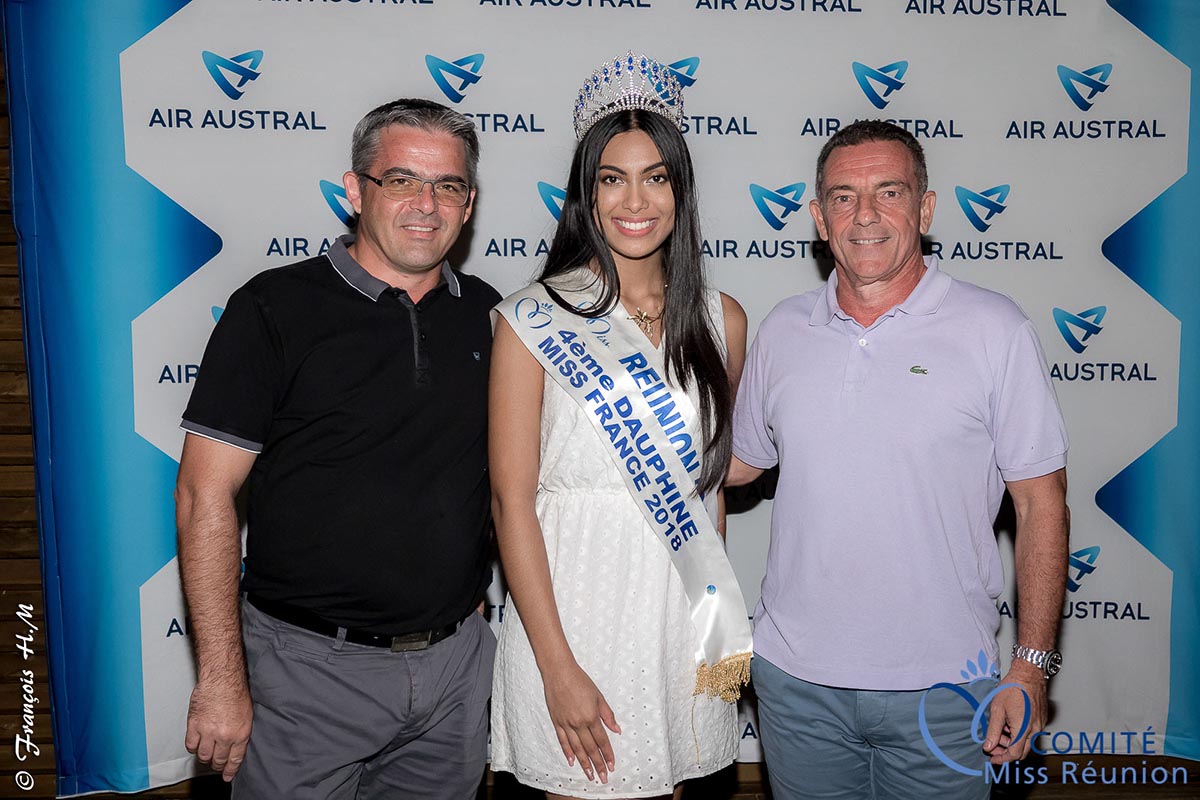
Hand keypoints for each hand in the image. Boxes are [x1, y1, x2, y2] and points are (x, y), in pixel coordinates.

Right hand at [185, 678, 252, 780]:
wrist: (222, 679)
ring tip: (206, 753)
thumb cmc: (236, 692)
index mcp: (240, 733)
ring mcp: (208, 731)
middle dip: (217, 764)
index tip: (227, 776)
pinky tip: (197, 742)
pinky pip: (191, 745)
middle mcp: (225, 735)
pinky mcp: (194, 725)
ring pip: (203, 755)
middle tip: (216, 763)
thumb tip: (235, 746)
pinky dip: (193, 746)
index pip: (234, 759)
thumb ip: (240, 732)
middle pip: (218, 759)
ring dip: (205, 756)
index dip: (230, 770)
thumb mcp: (247, 715)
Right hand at [542, 661, 621, 783]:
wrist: (559, 672)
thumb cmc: (580, 681)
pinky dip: (567, 752)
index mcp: (591, 716)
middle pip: (590, 748)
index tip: (612, 765)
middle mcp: (579, 723)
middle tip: (603, 777)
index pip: (602, 740)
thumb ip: (608, 715)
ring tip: (590, 775)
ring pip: (577, 748)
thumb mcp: (598, 696)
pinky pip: (563, 741)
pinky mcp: (557, 722)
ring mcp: (566, 724)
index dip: (608, 754)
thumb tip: (617, 730)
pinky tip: (572, 762)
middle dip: (598, 764)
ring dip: (584, 763)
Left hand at [984, 661, 1046, 763]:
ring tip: (998, 730)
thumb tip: (988, 746)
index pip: (1014, 754)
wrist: (1029, 674)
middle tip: (993, 747)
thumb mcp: (997, 709)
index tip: (992, 759)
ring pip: (1026, 742)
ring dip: (1011, 741)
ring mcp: (1040, 725)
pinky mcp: (1041, 720)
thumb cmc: (1013, 688)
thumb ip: (993, 730)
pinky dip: (1018, 734)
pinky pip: (1030, 733)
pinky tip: (1008, 724)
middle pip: (1021, 751)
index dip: (1002, 759)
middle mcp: (1035, 730)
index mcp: (1023, 729)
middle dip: (1005, 751)